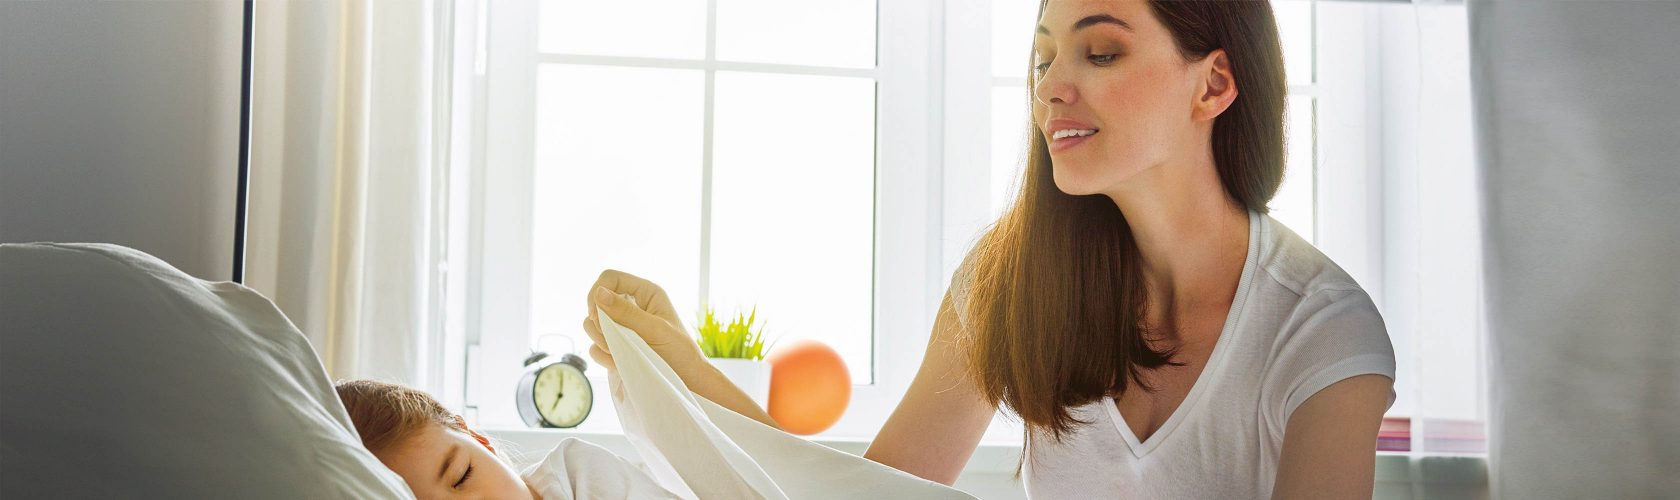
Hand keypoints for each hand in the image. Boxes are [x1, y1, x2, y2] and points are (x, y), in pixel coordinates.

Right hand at [581, 270, 705, 379]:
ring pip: (592, 324)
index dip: (597, 292)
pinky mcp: (617, 344)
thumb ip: (626, 312)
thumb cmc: (679, 350)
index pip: (610, 278)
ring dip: (602, 340)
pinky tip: (620, 363)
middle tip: (616, 340)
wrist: (686, 379)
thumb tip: (599, 293)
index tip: (595, 315)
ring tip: (622, 353)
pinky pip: (595, 346)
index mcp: (645, 292)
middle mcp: (632, 305)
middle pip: (596, 302)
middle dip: (600, 323)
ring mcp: (622, 326)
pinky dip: (603, 356)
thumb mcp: (654, 329)